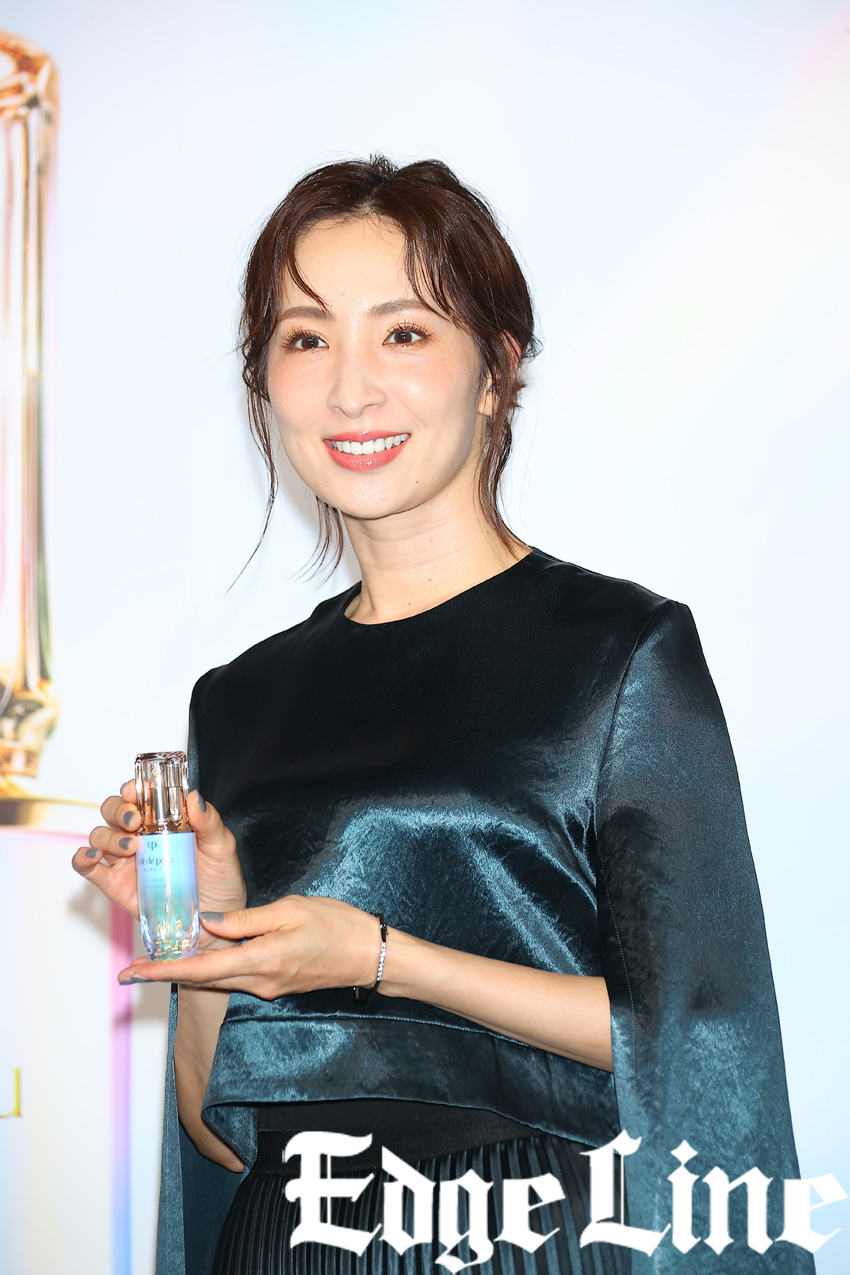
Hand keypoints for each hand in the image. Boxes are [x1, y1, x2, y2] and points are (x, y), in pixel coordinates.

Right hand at [72, 783, 246, 949]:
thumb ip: (209, 822)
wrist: (214, 920)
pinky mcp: (115, 885)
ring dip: (108, 836)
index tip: (136, 790)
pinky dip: (83, 858)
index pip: (139, 795)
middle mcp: (140, 835)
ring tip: (130, 848)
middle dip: (118, 810)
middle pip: (113, 811)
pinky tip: (94, 858)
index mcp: (163, 819)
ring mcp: (125, 860)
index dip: (132, 788)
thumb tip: (194, 797)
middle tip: (134, 821)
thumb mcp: (221, 847)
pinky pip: (89, 867)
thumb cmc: (219, 880)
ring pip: (99, 836)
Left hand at [116, 895, 382, 996]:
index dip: (163, 971)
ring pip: (217, 979)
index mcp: (260, 960)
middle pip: (202, 979)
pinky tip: (203, 956)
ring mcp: (267, 987)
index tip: (133, 973)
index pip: (200, 969)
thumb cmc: (336, 926)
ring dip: (187, 972)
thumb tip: (206, 922)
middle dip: (166, 974)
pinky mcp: (275, 984)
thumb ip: (244, 920)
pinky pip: (235, 977)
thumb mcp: (289, 910)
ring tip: (159, 960)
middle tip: (132, 970)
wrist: (369, 955)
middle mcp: (259, 981)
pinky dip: (212, 969)